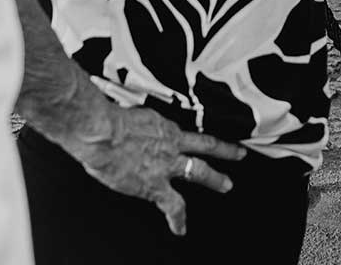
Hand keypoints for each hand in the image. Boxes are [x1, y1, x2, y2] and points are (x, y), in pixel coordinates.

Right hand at [68, 97, 244, 234]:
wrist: (101, 132)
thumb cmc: (106, 120)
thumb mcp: (126, 112)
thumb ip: (133, 121)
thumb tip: (123, 123)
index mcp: (162, 124)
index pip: (181, 132)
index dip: (189, 136)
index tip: (196, 138)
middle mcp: (170, 142)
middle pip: (204, 144)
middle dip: (223, 150)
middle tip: (239, 154)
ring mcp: (166, 164)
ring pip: (198, 170)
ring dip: (215, 178)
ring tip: (227, 184)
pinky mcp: (155, 185)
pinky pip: (172, 205)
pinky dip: (178, 218)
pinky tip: (181, 229)